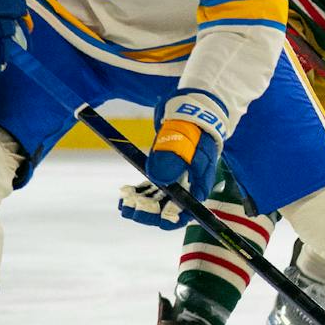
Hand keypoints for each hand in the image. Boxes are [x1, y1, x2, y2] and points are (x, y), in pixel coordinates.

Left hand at [118, 88, 228, 228]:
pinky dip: (139, 191)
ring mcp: (177, 177)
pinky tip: (125, 192)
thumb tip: (158, 179)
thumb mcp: (184, 139)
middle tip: (130, 209)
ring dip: (141, 204)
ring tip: (124, 203)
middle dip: (150, 213)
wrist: (192, 106)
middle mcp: (189, 184)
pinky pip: (151, 187)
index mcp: (200, 181)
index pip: (188, 210)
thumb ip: (173, 158)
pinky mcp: (165, 169)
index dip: (170, 218)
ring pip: (158, 199)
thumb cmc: (192, 123)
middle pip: (171, 208)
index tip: (151, 216)